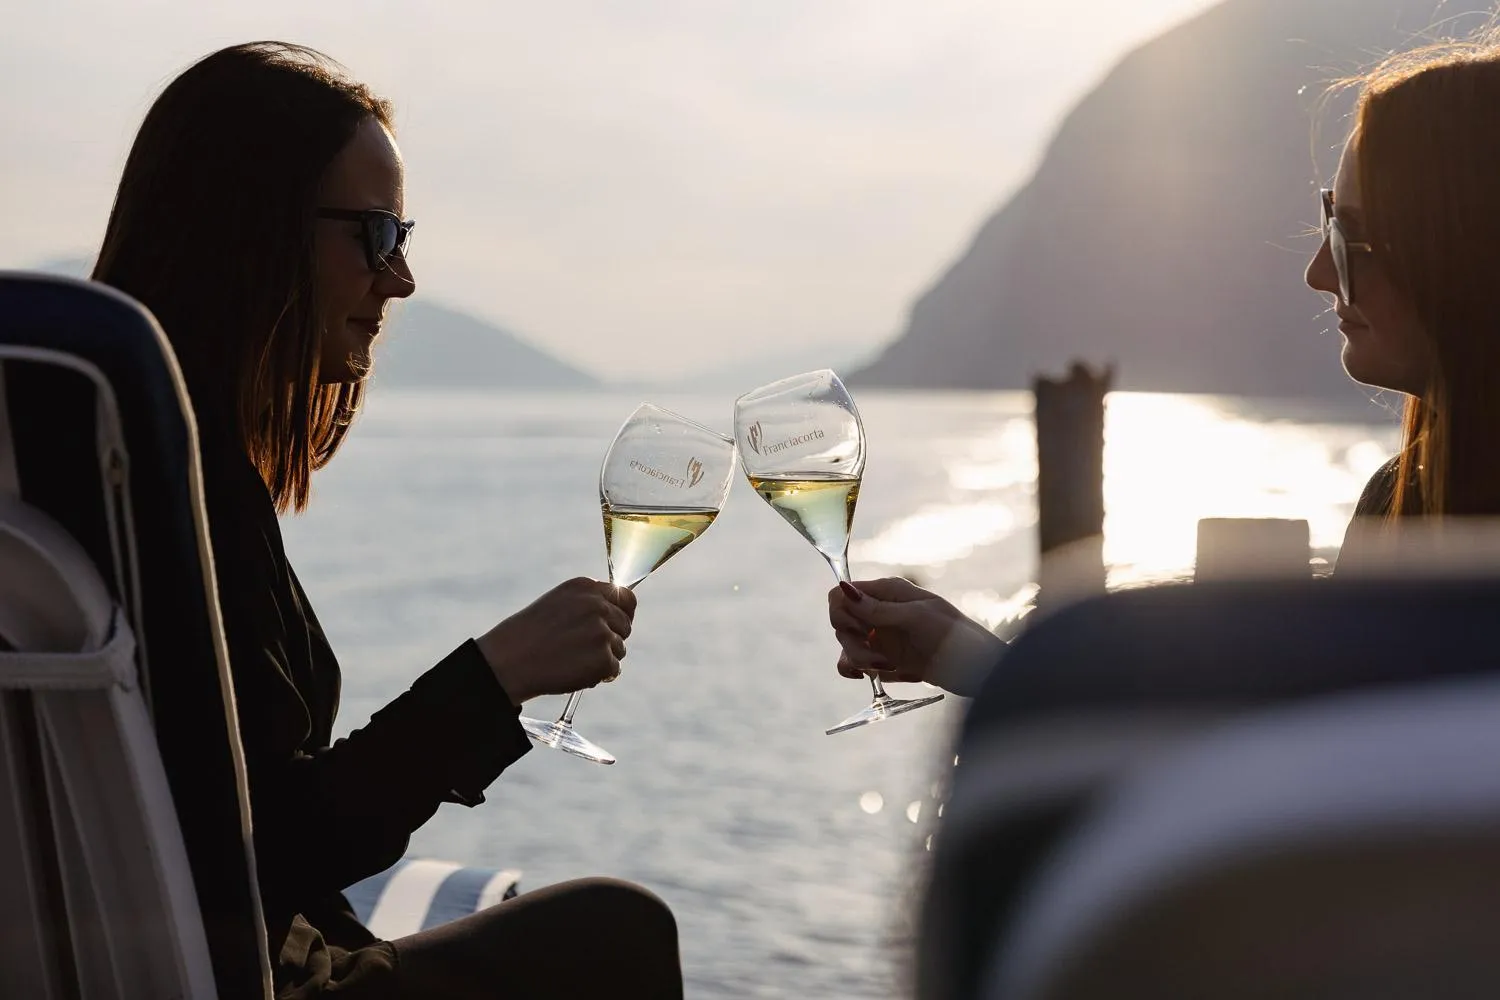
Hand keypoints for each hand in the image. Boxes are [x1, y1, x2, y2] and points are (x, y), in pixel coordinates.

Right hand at [476, 577, 635, 704]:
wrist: (509, 661)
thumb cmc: (528, 635)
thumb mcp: (558, 604)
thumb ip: (588, 604)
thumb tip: (619, 615)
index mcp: (586, 587)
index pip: (626, 597)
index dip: (624, 614)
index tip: (616, 626)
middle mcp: (597, 606)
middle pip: (626, 625)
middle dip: (612, 639)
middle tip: (585, 650)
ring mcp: (602, 632)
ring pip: (620, 649)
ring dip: (602, 659)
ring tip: (571, 660)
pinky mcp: (603, 658)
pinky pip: (614, 670)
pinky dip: (599, 676)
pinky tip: (574, 673)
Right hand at [827, 577, 1003, 693]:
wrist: (976, 668)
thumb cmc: (953, 635)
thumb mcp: (916, 617)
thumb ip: (878, 609)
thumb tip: (844, 591)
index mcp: (887, 592)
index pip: (842, 594)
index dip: (843, 610)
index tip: (861, 626)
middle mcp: (880, 612)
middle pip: (840, 621)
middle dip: (852, 638)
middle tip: (876, 648)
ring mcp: (881, 636)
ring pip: (846, 644)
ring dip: (858, 657)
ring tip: (885, 665)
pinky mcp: (884, 660)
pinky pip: (854, 663)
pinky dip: (856, 669)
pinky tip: (870, 674)